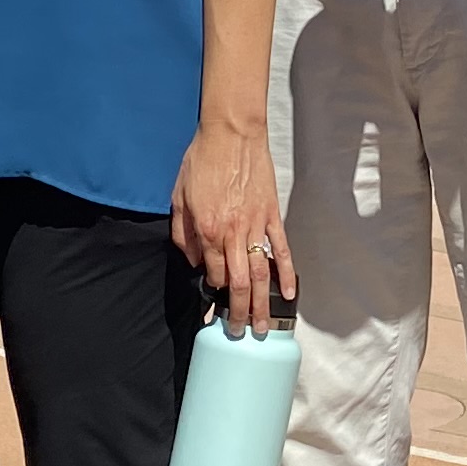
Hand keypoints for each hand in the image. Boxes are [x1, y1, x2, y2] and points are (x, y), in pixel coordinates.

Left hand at [172, 119, 290, 334]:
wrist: (231, 133)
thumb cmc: (202, 161)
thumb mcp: (179, 197)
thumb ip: (182, 234)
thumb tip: (192, 261)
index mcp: (207, 231)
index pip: (211, 273)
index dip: (212, 294)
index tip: (213, 309)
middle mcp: (232, 233)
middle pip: (238, 283)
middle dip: (239, 313)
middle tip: (241, 332)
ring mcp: (255, 226)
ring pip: (260, 273)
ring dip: (262, 303)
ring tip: (264, 326)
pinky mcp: (272, 215)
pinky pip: (281, 250)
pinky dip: (285, 274)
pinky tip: (287, 294)